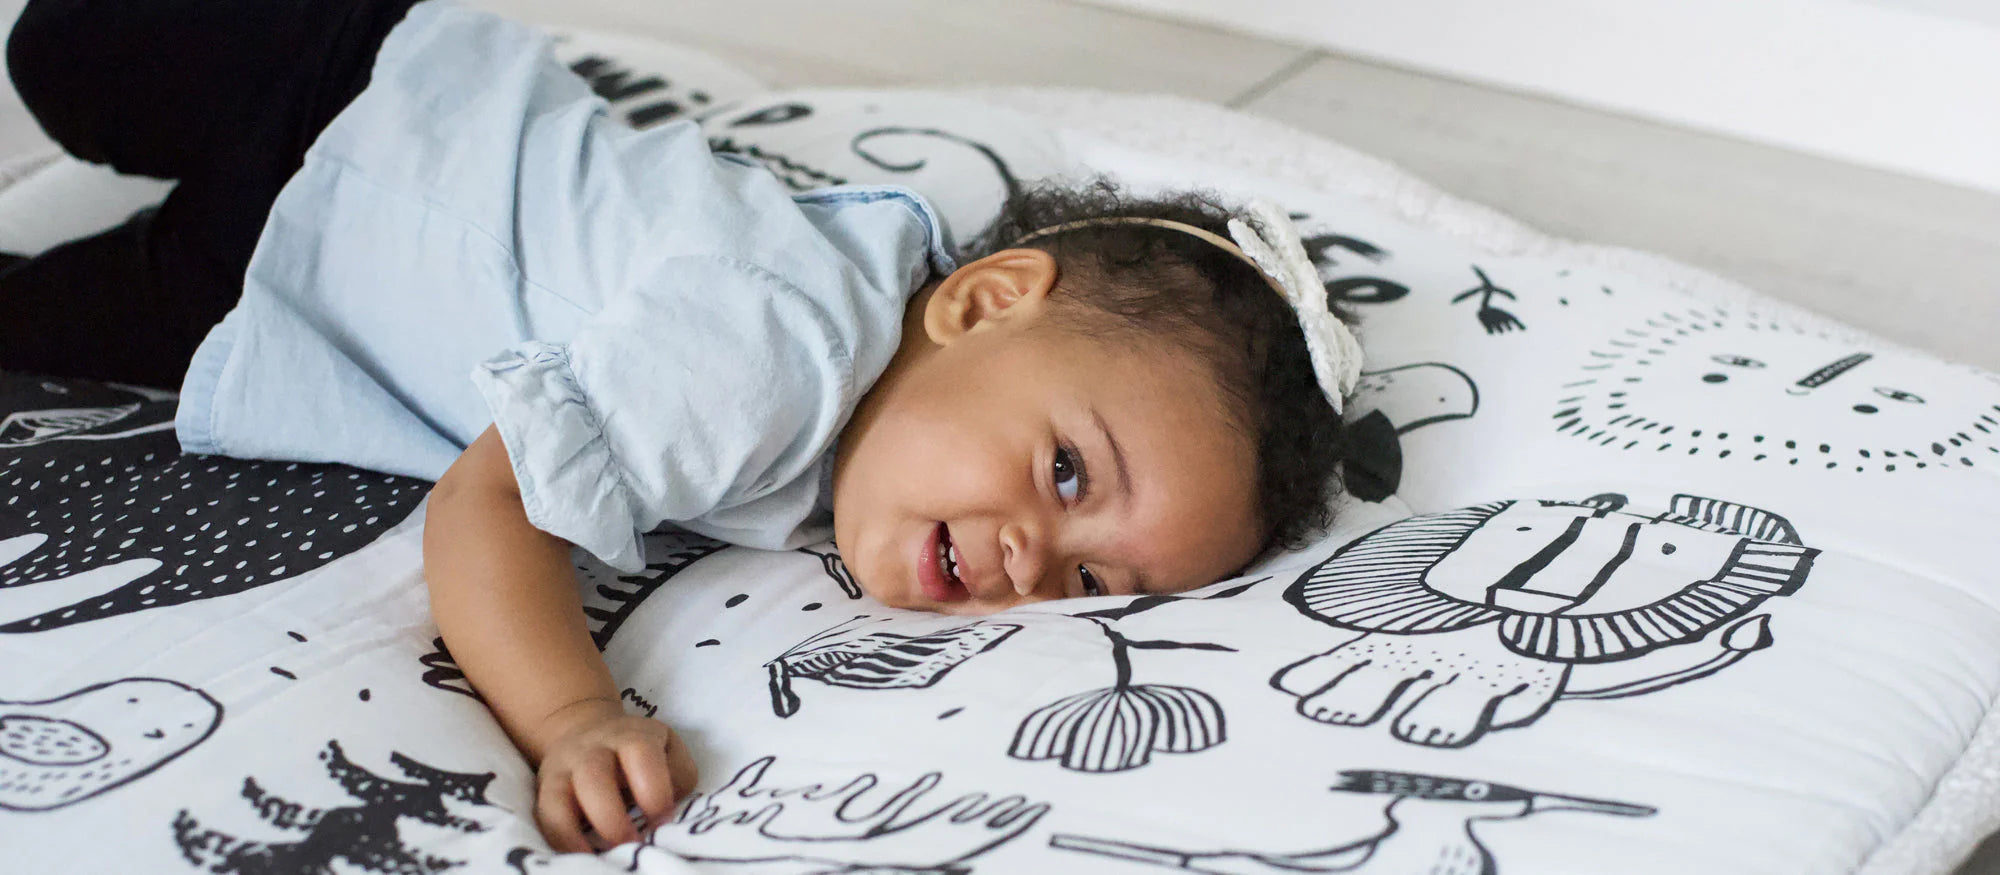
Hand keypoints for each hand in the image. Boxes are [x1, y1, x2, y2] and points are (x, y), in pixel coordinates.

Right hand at [532, 698, 698, 851]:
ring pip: (561, 799)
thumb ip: (677, 777)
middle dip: (612, 819)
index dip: (654, 792)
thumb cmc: (640, 755)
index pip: (640, 754)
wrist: (588, 733)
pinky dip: (563, 842)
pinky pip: (546, 818)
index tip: (662, 822)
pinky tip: (584, 858)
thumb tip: (666, 814)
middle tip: (633, 845)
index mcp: (631, 736)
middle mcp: (592, 748)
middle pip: (593, 775)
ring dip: (581, 835)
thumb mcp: (669, 751)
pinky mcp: (546, 790)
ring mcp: (564, 768)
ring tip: (606, 857)